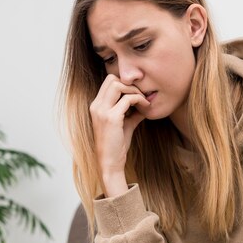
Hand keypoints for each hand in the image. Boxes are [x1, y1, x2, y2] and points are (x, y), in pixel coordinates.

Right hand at [89, 74, 149, 195]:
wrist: (110, 163)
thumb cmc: (116, 146)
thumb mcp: (125, 124)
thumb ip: (133, 112)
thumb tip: (146, 103)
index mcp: (96, 106)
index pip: (109, 82)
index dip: (124, 85)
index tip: (136, 95)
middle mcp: (96, 106)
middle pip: (112, 79)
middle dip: (129, 85)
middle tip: (141, 96)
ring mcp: (102, 111)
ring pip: (118, 85)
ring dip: (135, 91)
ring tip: (144, 102)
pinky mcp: (111, 118)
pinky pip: (128, 99)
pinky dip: (139, 100)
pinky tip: (146, 108)